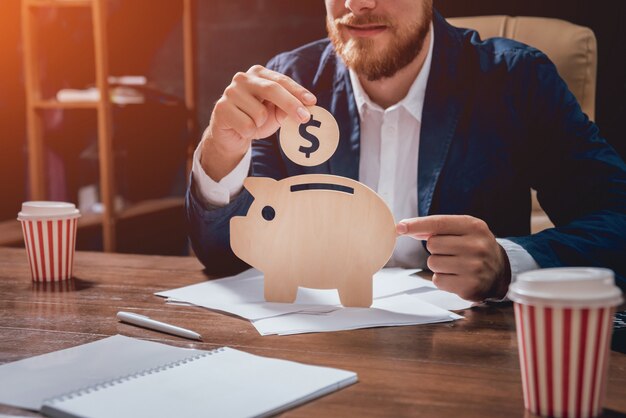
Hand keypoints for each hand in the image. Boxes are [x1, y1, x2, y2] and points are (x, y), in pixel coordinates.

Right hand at [200, 65, 316, 180]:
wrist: (230, 135)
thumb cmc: (255, 120)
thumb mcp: (275, 113)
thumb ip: (288, 108)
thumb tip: (305, 108)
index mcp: (258, 74)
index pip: (281, 81)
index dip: (298, 91)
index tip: (312, 102)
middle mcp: (243, 78)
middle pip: (272, 89)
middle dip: (291, 104)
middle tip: (305, 119)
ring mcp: (230, 92)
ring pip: (260, 113)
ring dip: (261, 125)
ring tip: (252, 124)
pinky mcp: (221, 108)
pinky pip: (247, 125)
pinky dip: (249, 132)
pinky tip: (241, 129)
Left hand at [396, 215, 510, 300]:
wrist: (500, 272)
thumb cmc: (474, 247)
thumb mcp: (463, 230)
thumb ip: (436, 228)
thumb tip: (404, 228)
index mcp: (474, 226)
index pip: (438, 223)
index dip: (416, 225)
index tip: (400, 227)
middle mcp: (476, 245)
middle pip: (432, 244)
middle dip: (436, 249)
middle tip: (452, 252)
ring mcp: (474, 267)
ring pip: (433, 263)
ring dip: (438, 265)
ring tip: (455, 265)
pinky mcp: (469, 287)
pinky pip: (438, 281)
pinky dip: (443, 280)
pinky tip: (457, 277)